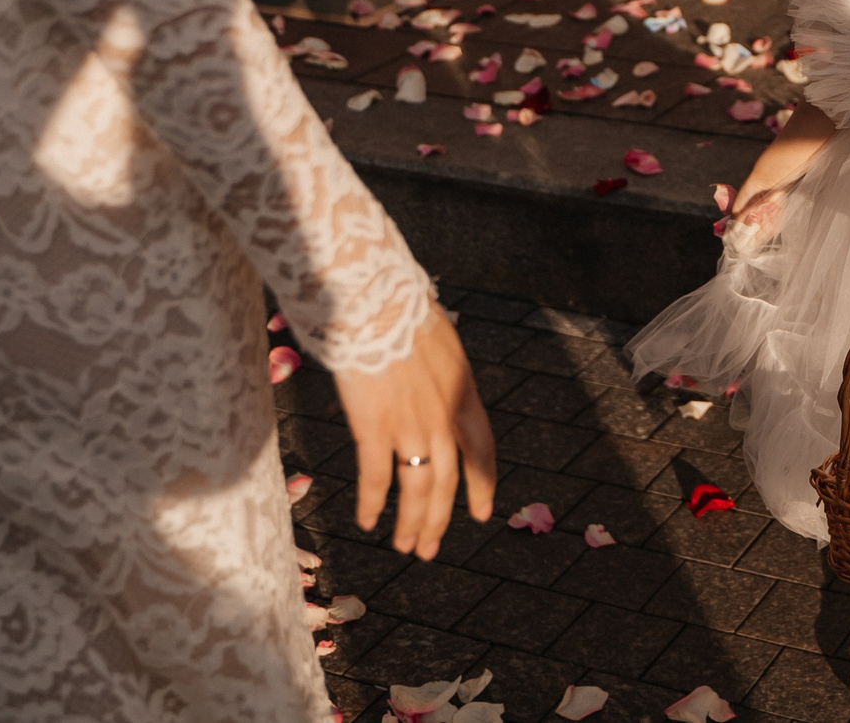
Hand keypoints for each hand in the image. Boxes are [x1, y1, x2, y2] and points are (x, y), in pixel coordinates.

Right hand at [331, 305, 497, 559]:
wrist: (376, 301)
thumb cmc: (401, 308)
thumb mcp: (441, 339)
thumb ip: (443, 370)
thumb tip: (437, 374)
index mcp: (464, 392)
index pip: (481, 449)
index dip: (482, 484)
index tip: (483, 513)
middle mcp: (444, 415)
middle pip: (448, 480)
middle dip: (439, 519)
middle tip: (429, 548)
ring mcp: (411, 424)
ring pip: (418, 488)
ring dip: (412, 522)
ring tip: (405, 546)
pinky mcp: (375, 426)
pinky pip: (376, 476)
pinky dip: (372, 503)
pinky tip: (366, 522)